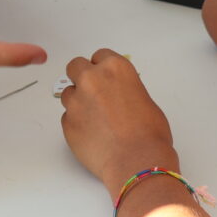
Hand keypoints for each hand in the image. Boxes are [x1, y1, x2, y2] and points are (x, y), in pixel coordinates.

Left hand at [60, 49, 176, 194]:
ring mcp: (76, 101)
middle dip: (82, 76)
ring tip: (95, 119)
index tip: (103, 75)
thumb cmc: (149, 134)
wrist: (137, 161)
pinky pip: (67, 116)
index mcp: (115, 69)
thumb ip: (124, 89)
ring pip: (68, 93)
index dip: (101, 67)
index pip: (99, 55)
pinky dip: (76, 123)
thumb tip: (117, 94)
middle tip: (92, 92)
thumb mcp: (144, 99)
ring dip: (78, 101)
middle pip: (75, 66)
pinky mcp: (67, 122)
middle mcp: (91, 79)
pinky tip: (92, 134)